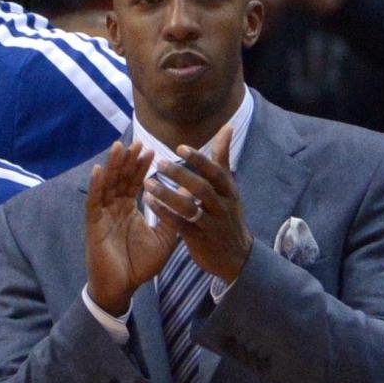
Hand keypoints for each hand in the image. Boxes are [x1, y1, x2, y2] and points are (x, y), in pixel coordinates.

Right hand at [83, 139, 178, 314]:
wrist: (122, 288)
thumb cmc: (140, 265)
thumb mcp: (164, 238)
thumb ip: (175, 216)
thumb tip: (191, 196)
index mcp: (129, 210)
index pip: (135, 183)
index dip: (142, 166)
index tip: (152, 149)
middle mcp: (114, 209)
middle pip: (121, 179)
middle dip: (129, 161)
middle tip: (138, 142)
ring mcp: (102, 216)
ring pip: (107, 185)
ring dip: (113, 166)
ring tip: (120, 147)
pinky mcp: (93, 226)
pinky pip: (93, 202)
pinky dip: (96, 186)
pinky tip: (99, 170)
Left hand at [145, 126, 250, 282]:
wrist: (236, 256)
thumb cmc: (227, 215)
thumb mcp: (229, 187)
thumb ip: (223, 158)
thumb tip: (227, 126)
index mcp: (229, 191)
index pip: (217, 172)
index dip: (200, 159)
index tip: (180, 147)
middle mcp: (222, 206)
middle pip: (203, 188)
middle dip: (181, 174)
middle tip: (159, 162)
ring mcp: (211, 224)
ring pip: (189, 207)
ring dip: (167, 194)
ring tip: (147, 183)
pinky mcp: (199, 240)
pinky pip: (179, 225)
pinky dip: (164, 213)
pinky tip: (148, 203)